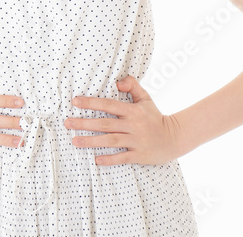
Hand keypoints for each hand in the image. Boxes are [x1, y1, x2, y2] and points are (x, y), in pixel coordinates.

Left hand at [66, 76, 184, 165]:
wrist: (174, 138)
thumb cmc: (155, 117)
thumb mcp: (145, 98)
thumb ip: (132, 86)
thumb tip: (117, 82)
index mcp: (132, 111)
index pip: (108, 105)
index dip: (91, 103)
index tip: (75, 102)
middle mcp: (133, 125)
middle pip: (105, 124)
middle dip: (84, 123)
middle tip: (67, 123)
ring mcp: (136, 141)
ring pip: (110, 141)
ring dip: (91, 141)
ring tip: (74, 141)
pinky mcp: (139, 155)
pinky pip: (123, 157)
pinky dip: (110, 159)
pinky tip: (96, 160)